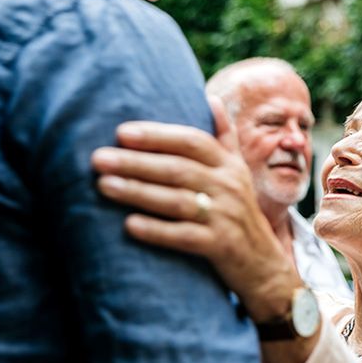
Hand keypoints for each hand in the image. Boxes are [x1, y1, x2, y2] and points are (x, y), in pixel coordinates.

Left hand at [90, 98, 300, 321]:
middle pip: (178, 169)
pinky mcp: (220, 246)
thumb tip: (211, 98)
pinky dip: (157, 230)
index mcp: (229, 165)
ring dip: (138, 192)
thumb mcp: (238, 172)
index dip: (158, 135)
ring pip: (177, 201)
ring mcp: (225, 217)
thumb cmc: (240, 212)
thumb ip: (224, 137)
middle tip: (98, 158)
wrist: (264, 264)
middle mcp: (229, 187)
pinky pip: (184, 236)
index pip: (193, 141)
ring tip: (104, 185)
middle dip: (136, 162)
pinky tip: (129, 225)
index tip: (122, 132)